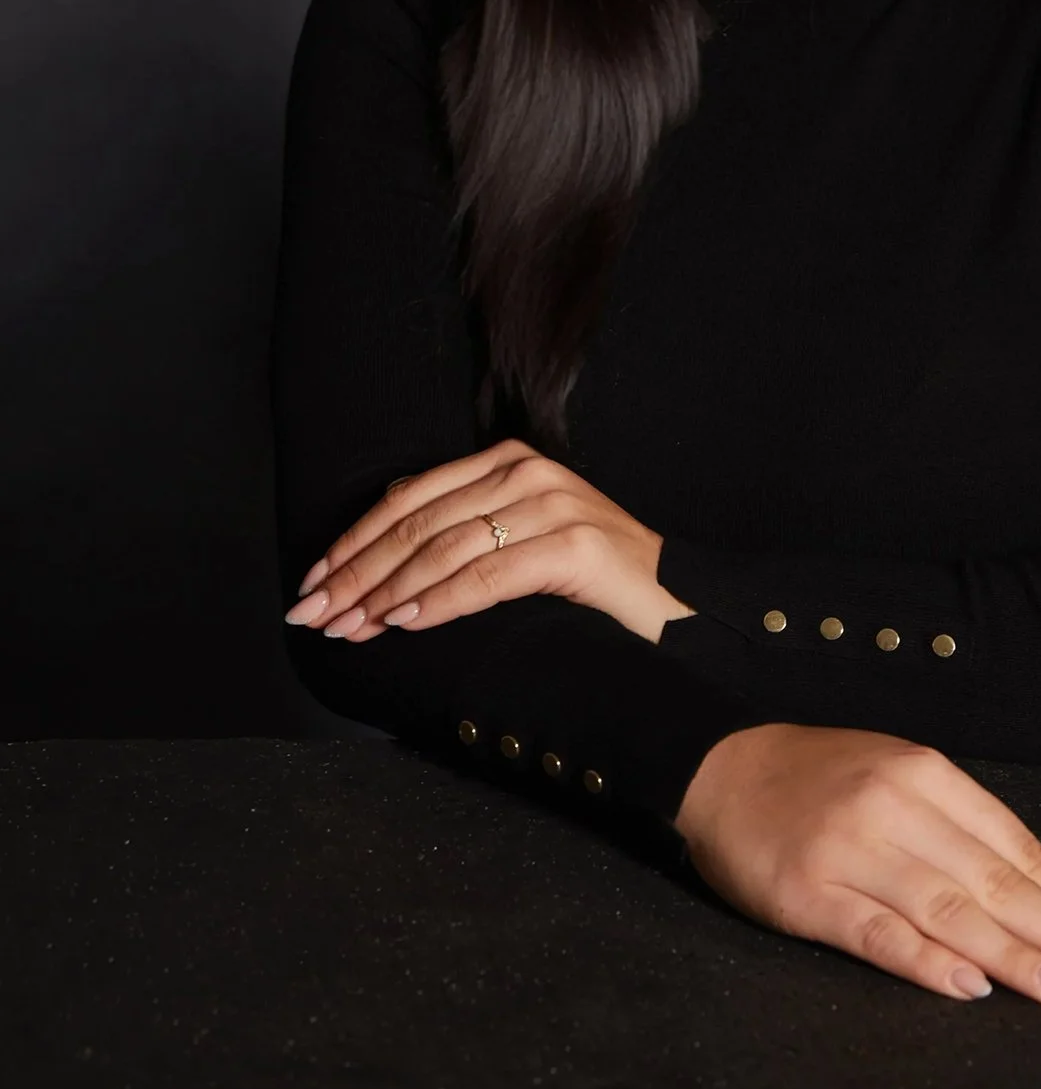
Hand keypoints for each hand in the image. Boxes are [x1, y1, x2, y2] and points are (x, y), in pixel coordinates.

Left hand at [282, 438, 696, 645]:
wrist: (678, 604)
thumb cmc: (594, 586)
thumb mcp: (523, 543)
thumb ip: (465, 535)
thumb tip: (380, 561)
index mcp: (510, 462)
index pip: (410, 498)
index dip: (354, 540)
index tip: (313, 581)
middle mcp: (527, 473)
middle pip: (418, 523)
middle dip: (356, 572)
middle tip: (313, 612)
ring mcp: (553, 505)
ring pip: (445, 548)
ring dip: (386, 592)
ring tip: (349, 626)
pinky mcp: (574, 546)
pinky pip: (488, 575)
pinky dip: (440, 600)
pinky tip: (405, 622)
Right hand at [673, 723, 1040, 1006]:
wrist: (717, 767)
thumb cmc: (819, 780)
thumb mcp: (895, 774)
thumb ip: (958, 825)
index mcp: (923, 773)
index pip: (1016, 846)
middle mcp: (893, 807)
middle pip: (994, 881)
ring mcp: (848, 850)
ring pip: (948, 910)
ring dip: (1015, 956)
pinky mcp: (805, 893)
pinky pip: (877, 933)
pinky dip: (926, 962)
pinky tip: (971, 988)